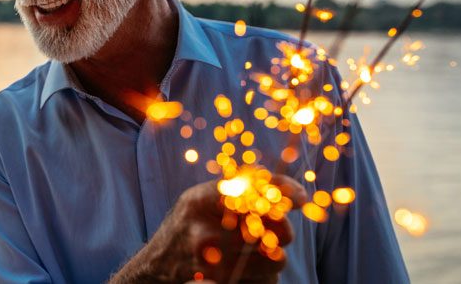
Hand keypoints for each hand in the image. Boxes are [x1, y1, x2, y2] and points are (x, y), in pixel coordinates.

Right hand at [109, 175, 306, 283]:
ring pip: (277, 260)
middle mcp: (205, 233)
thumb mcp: (203, 197)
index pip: (254, 191)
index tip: (303, 197)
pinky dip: (264, 275)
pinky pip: (267, 281)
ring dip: (274, 256)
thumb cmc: (189, 224)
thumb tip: (296, 191)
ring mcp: (214, 266)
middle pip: (275, 229)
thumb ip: (240, 187)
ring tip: (254, 250)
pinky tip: (245, 268)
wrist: (157, 265)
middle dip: (282, 229)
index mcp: (199, 201)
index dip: (284, 193)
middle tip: (275, 228)